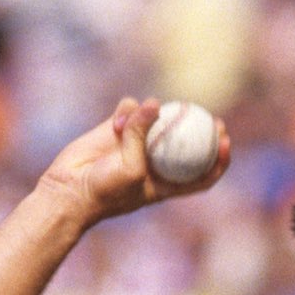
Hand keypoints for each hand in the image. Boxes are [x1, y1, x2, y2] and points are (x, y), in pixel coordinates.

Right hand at [37, 98, 230, 229]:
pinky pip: (130, 109)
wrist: (69, 189)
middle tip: (207, 113)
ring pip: (156, 119)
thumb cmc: (105, 190)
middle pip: (186, 141)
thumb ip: (143, 136)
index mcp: (166, 183)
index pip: (201, 174)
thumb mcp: (131, 168)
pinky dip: (127, 110)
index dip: (218, 160)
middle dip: (200, 127)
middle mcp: (155, 162)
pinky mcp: (117, 129)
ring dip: (149, 116)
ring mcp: (136, 143)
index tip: (225, 142)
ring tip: (131, 126)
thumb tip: (154, 103)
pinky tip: (117, 122)